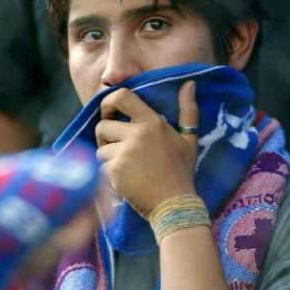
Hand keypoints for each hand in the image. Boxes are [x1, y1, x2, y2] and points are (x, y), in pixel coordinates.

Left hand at [95, 81, 198, 218]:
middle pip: (103, 126)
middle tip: (119, 152)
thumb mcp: (189, 139)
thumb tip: (190, 83)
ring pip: (99, 149)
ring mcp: (125, 152)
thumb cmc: (181, 172)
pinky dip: (108, 175)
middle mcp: (138, 133)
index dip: (108, 103)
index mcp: (153, 122)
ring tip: (127, 170)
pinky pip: (100, 167)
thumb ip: (188, 110)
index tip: (109, 114)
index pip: (121, 96)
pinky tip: (125, 182)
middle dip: (106, 139)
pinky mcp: (115, 171)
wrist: (175, 205)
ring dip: (107, 159)